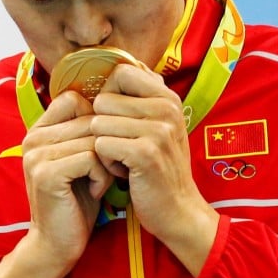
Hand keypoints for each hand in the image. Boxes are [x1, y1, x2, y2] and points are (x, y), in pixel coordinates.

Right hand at [0, 91, 112, 277]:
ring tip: (98, 183)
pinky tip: (94, 192)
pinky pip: (91, 158)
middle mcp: (33, 138)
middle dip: (108, 145)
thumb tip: (117, 102)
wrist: (57, 245)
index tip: (104, 147)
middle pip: (89, 118)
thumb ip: (87, 132)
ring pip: (93, 138)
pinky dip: (101, 176)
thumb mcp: (81, 160)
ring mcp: (37, 155)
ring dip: (106, 163)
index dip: (98, 119)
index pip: (74, 98)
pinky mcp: (46, 174)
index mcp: (39, 130)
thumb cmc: (77, 201)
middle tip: (107, 171)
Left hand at [90, 64, 218, 275]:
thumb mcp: (160, 126)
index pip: (121, 71)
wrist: (179, 210)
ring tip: (123, 159)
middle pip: (103, 99)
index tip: (116, 117)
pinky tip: (123, 171)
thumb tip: (118, 67)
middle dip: (103, 125)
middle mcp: (166, 108)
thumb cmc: (160, 167)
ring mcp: (157, 130)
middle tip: (123, 146)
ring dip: (103, 146)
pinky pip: (101, 145)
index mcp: (168, 97)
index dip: (108, 93)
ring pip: (98, 123)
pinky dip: (105, 162)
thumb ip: (142, 97)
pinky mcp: (145, 153)